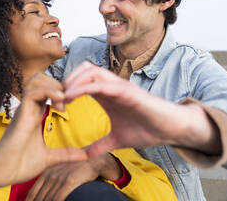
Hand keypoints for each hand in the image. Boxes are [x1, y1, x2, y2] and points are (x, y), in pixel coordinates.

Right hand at [0, 73, 86, 188]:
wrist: (0, 175)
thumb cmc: (19, 165)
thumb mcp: (49, 158)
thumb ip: (66, 154)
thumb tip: (85, 156)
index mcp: (35, 114)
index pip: (46, 89)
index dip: (61, 90)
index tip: (73, 104)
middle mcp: (29, 108)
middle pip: (41, 78)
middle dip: (59, 84)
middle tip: (69, 101)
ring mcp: (24, 110)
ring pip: (36, 80)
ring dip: (53, 86)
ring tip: (63, 103)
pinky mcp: (20, 115)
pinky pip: (32, 92)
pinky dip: (48, 92)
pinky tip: (59, 103)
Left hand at [26, 153, 120, 200]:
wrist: (93, 161)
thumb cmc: (77, 170)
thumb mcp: (61, 174)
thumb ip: (51, 183)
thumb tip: (43, 197)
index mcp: (46, 173)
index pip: (33, 193)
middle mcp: (50, 175)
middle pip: (39, 198)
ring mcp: (59, 178)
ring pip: (48, 199)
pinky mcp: (69, 181)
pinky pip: (58, 198)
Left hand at [64, 62, 218, 157]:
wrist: (171, 130)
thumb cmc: (147, 129)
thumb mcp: (116, 140)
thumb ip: (99, 145)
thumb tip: (85, 156)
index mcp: (106, 94)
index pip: (81, 80)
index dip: (65, 88)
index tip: (55, 105)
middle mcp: (111, 85)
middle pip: (82, 69)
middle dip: (66, 81)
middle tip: (56, 99)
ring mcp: (119, 86)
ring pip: (90, 70)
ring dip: (72, 81)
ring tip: (62, 97)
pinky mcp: (127, 90)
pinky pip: (101, 82)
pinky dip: (84, 86)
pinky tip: (72, 96)